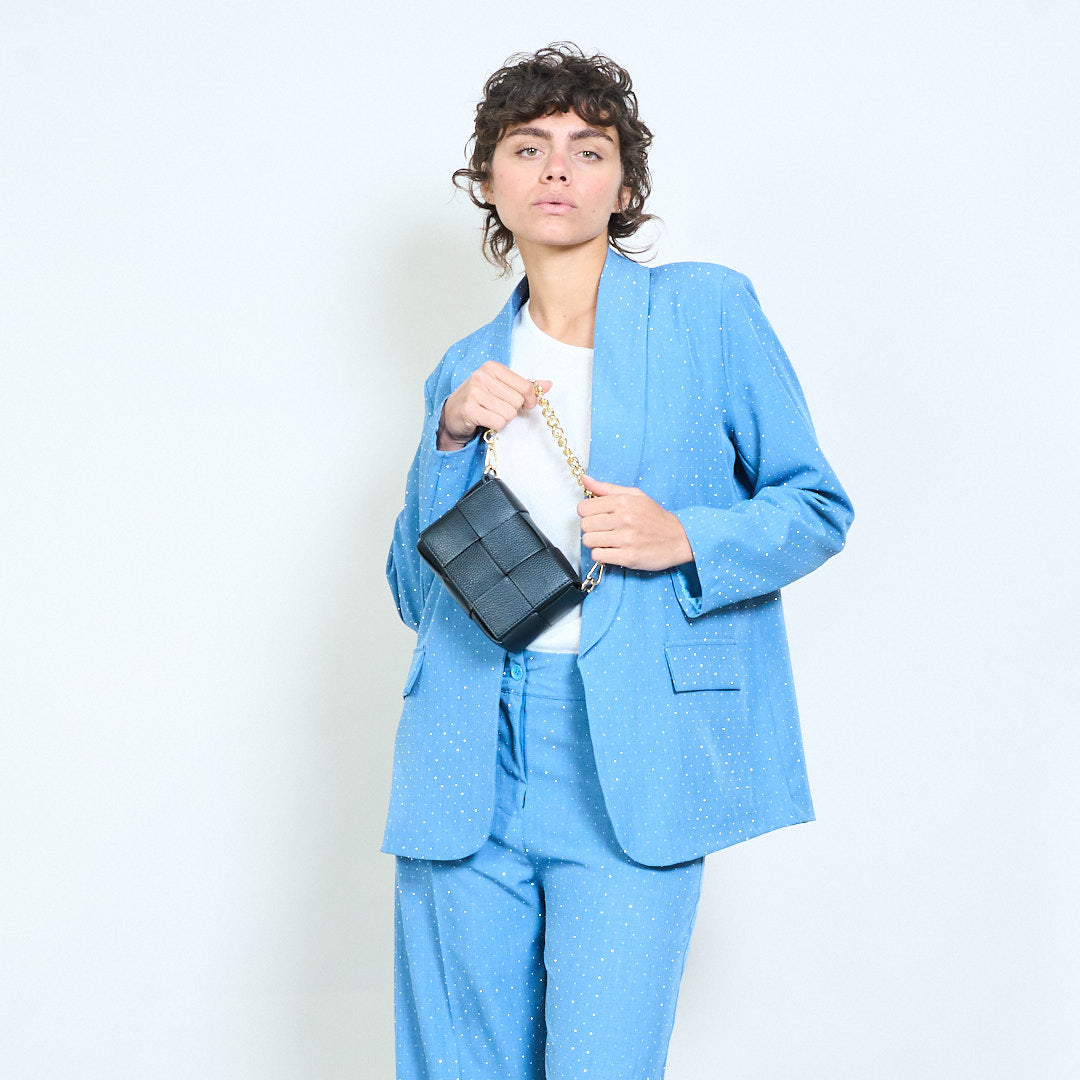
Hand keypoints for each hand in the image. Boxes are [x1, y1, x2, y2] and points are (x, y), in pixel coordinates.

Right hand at [437, 363, 551, 450]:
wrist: (451, 416)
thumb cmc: (479, 402)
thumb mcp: (502, 389)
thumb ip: (525, 386)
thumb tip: (548, 384)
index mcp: (492, 367)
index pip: (526, 387)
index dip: (530, 400)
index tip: (524, 405)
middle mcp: (482, 376)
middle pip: (518, 401)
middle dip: (511, 410)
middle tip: (497, 409)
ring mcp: (474, 392)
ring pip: (509, 413)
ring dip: (502, 419)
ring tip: (489, 415)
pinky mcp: (469, 409)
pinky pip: (498, 422)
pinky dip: (495, 427)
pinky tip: (484, 421)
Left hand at [577, 476, 693, 570]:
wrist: (680, 538)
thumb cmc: (656, 517)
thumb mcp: (635, 496)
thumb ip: (607, 488)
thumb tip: (585, 479)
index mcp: (623, 501)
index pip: (583, 508)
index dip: (587, 513)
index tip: (596, 516)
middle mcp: (624, 519)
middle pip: (585, 525)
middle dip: (591, 528)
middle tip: (603, 530)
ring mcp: (626, 539)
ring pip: (589, 541)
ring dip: (595, 542)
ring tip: (607, 541)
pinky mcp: (628, 557)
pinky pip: (598, 556)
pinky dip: (602, 555)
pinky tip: (612, 551)